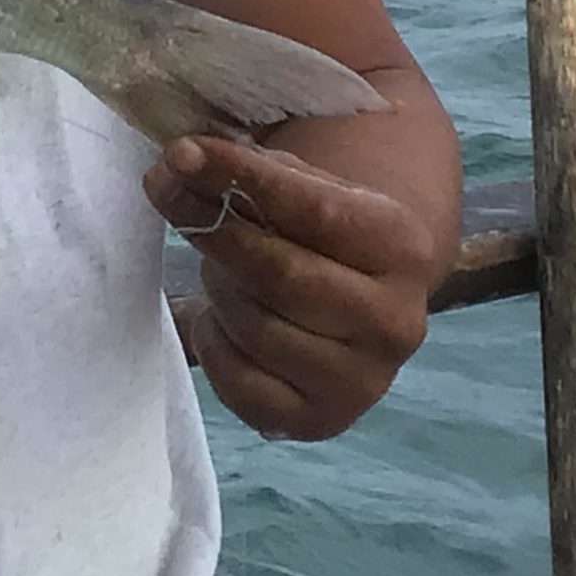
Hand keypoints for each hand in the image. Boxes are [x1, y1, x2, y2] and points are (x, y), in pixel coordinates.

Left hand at [144, 136, 440, 440]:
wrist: (361, 301)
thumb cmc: (324, 231)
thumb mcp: (307, 187)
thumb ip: (246, 171)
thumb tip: (173, 167)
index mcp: (402, 248)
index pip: (314, 210)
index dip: (240, 178)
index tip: (180, 154)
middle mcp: (395, 321)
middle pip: (280, 274)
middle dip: (215, 233)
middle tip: (172, 199)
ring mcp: (362, 381)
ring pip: (255, 326)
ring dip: (217, 287)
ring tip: (219, 268)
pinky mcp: (321, 421)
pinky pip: (238, 379)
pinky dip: (212, 341)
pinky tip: (222, 319)